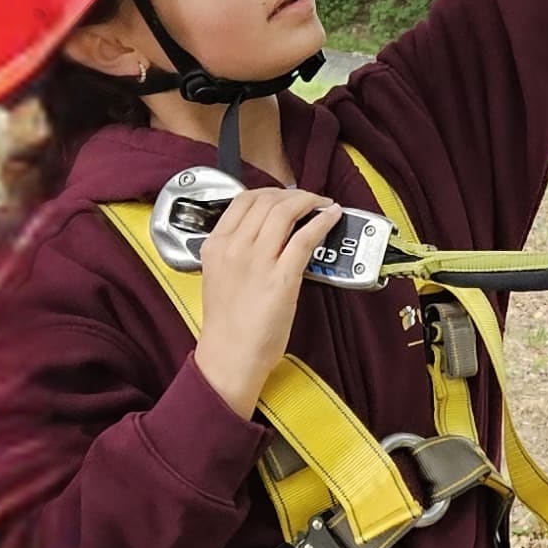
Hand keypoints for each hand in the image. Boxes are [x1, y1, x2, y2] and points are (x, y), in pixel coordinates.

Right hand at [193, 183, 341, 418]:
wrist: (229, 355)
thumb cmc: (227, 323)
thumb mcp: (219, 275)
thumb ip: (234, 251)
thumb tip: (263, 234)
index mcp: (216, 245)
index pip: (243, 200)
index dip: (269, 191)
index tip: (284, 195)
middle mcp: (234, 247)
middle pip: (267, 201)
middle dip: (293, 194)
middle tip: (308, 199)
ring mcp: (258, 260)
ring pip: (286, 212)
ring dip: (310, 201)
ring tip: (322, 204)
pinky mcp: (282, 277)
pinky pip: (305, 238)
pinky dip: (321, 221)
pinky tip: (331, 216)